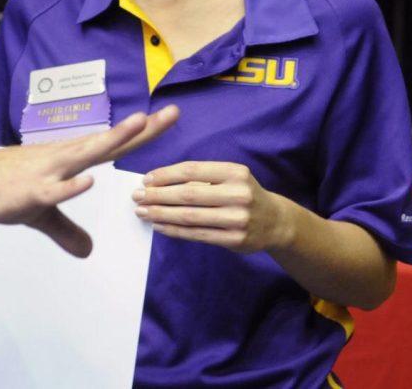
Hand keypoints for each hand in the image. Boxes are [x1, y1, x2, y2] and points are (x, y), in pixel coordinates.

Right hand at [0, 105, 178, 256]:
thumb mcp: (37, 214)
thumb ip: (66, 229)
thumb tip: (88, 250)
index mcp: (62, 160)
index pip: (108, 145)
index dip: (138, 134)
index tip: (166, 118)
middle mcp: (57, 158)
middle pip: (105, 142)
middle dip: (140, 130)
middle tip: (173, 113)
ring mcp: (43, 173)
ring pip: (82, 154)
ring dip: (110, 140)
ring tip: (138, 125)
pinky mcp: (25, 193)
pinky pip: (50, 190)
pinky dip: (68, 186)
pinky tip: (86, 181)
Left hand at [133, 161, 292, 252]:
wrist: (275, 221)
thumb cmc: (241, 193)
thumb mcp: (228, 177)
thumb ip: (200, 178)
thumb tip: (156, 181)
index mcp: (234, 172)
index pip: (191, 170)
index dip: (165, 175)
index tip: (145, 179)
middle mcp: (239, 194)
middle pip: (188, 194)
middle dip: (158, 196)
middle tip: (137, 197)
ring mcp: (238, 219)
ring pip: (190, 216)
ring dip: (161, 214)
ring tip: (143, 212)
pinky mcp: (235, 240)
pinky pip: (197, 235)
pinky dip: (174, 230)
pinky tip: (159, 226)